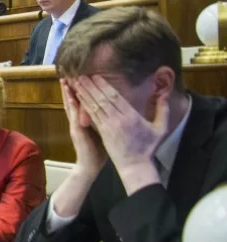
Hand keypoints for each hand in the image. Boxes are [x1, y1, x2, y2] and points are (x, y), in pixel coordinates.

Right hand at [60, 79, 106, 176]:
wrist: (90, 166)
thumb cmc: (97, 151)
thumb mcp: (101, 132)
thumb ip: (103, 121)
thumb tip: (112, 110)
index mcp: (84, 120)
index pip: (81, 101)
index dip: (79, 89)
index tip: (79, 77)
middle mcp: (77, 120)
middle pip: (73, 100)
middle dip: (71, 87)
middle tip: (68, 73)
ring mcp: (75, 125)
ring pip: (70, 105)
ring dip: (67, 93)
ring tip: (65, 80)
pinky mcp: (76, 131)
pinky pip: (73, 116)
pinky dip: (71, 105)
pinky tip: (70, 97)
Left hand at [71, 75, 168, 192]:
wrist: (135, 165)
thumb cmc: (149, 147)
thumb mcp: (161, 128)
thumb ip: (163, 109)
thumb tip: (164, 93)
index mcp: (132, 117)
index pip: (116, 97)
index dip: (105, 86)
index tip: (96, 76)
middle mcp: (119, 120)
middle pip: (102, 99)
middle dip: (91, 87)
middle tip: (81, 75)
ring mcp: (109, 127)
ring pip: (95, 107)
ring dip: (85, 94)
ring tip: (77, 83)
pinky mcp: (102, 133)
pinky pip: (93, 117)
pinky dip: (85, 107)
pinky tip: (79, 98)